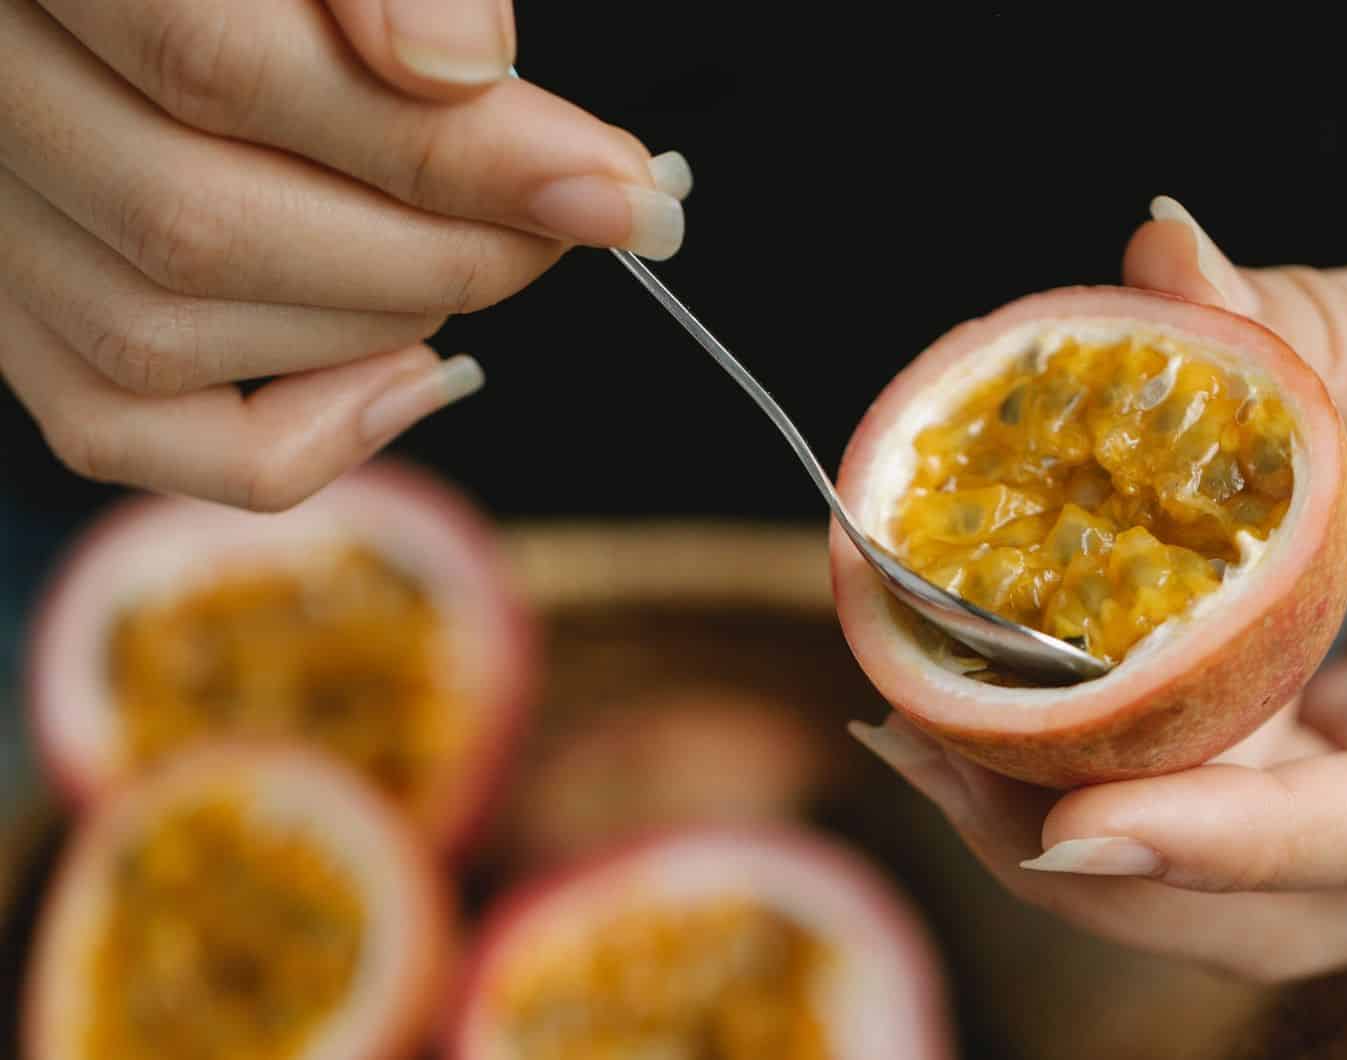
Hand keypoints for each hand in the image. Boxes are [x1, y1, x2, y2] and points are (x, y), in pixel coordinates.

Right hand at [0, 0, 689, 508]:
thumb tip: (461, 73)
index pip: (226, 62)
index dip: (452, 146)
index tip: (619, 188)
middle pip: (203, 222)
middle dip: (441, 248)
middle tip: (573, 224)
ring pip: (166, 334)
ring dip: (378, 324)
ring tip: (488, 258)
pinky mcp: (16, 309)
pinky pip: (120, 429)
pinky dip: (291, 439)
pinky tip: (411, 374)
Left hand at [852, 189, 1346, 980]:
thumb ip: (1346, 325)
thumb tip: (1156, 269)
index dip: (1235, 841)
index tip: (1070, 827)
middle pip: (1288, 894)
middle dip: (1094, 840)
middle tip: (929, 743)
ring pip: (1240, 853)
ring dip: (1078, 789)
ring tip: (931, 708)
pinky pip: (1238, 767)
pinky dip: (1127, 721)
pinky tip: (1029, 653)